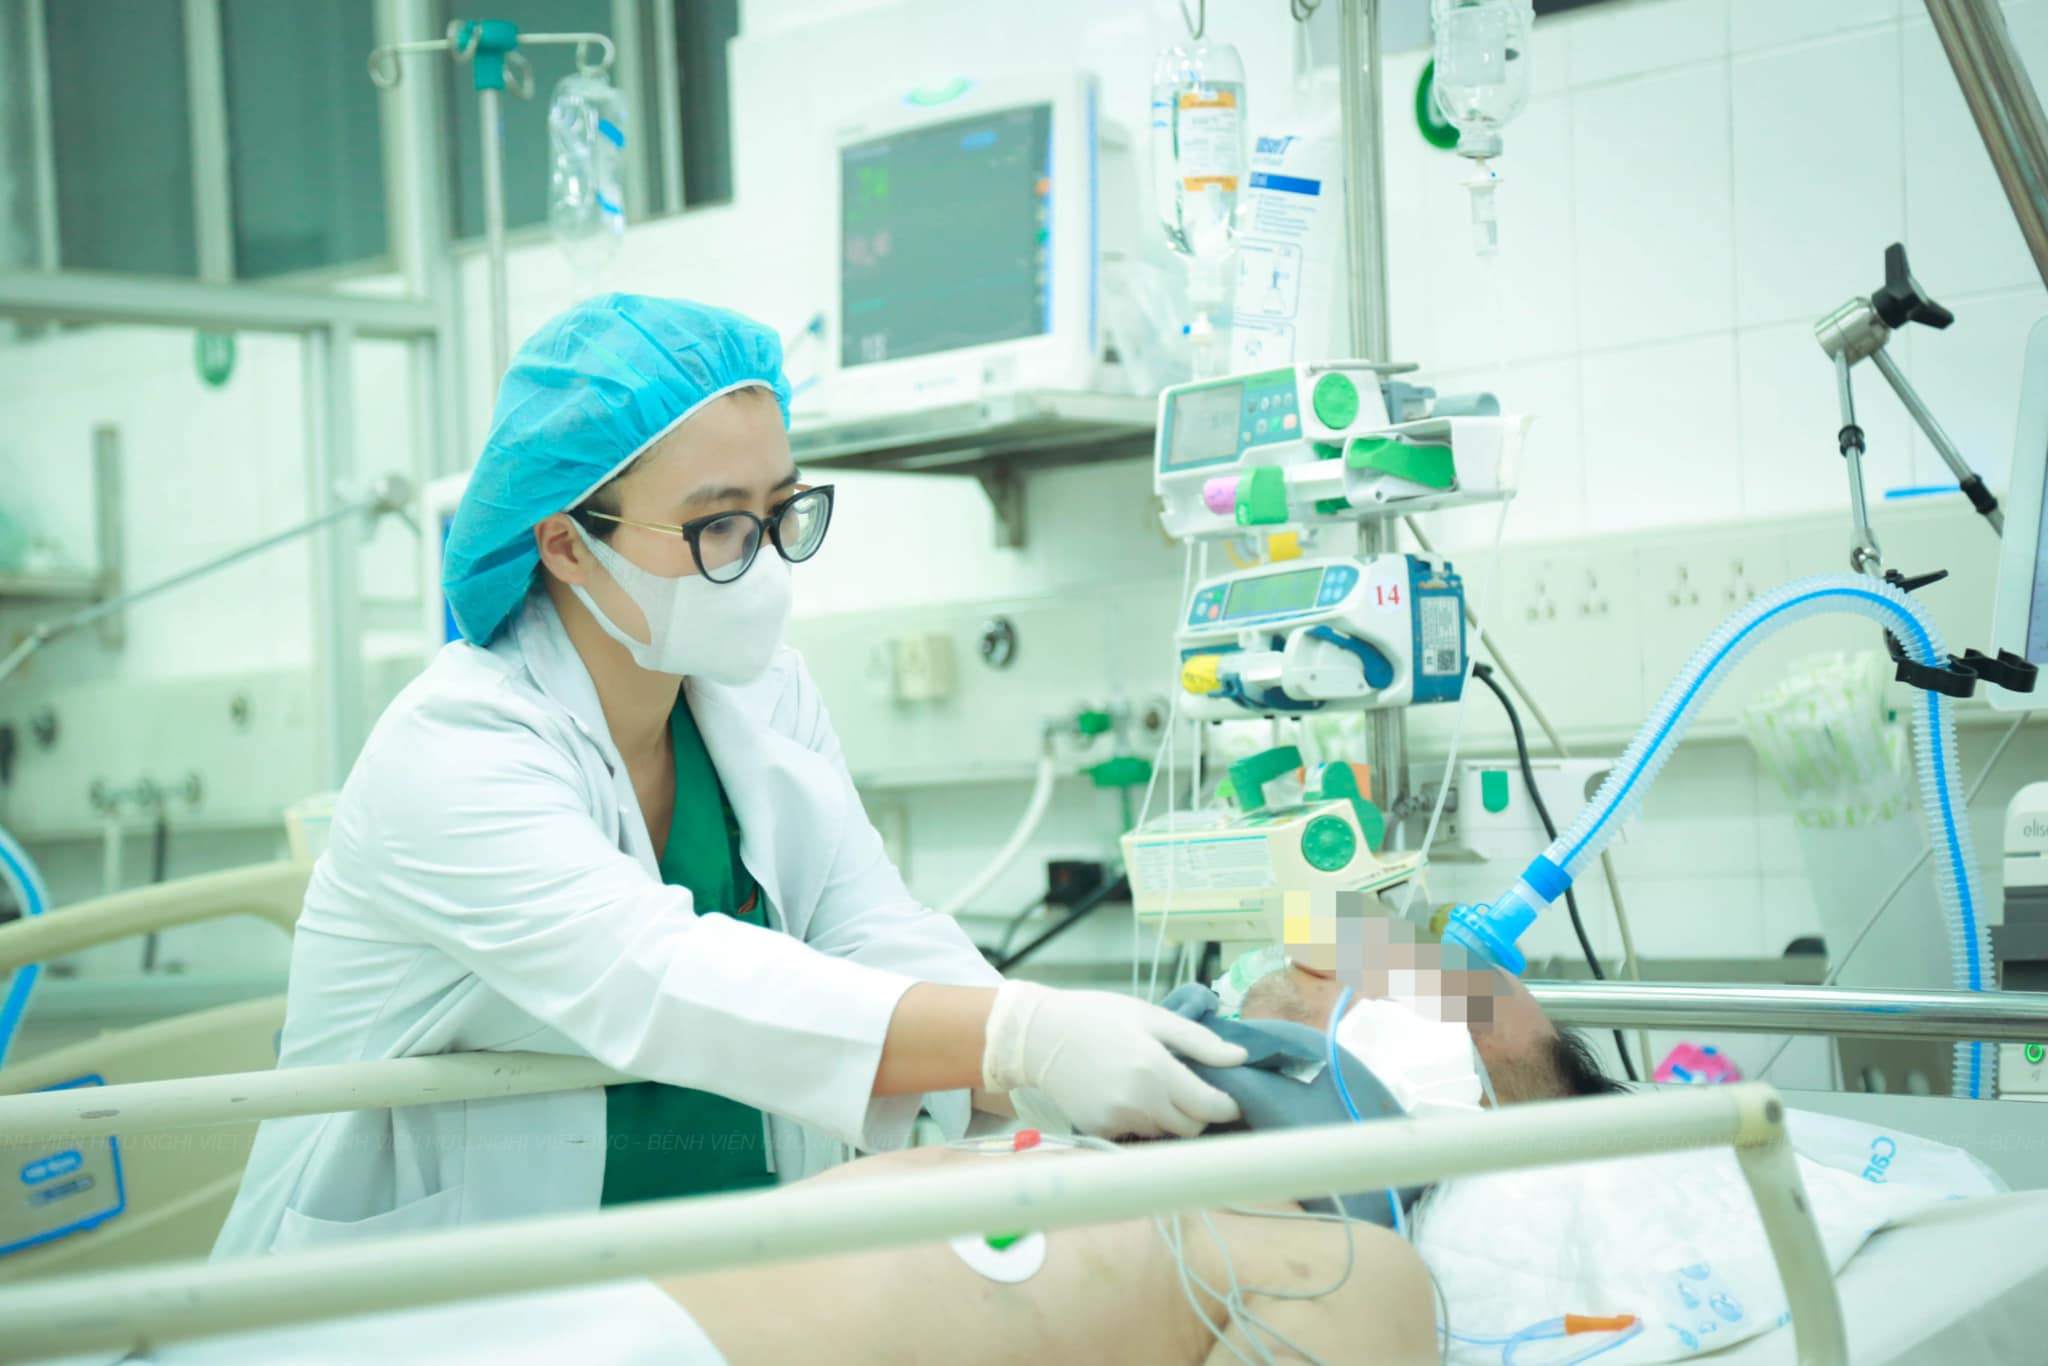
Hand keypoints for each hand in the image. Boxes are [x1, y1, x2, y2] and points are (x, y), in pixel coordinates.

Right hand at [981, 981, 1245, 1138]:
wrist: (1038, 1036)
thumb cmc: (1097, 1017)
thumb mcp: (1150, 1017)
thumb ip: (1198, 1040)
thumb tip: (1240, 1058)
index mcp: (1156, 1070)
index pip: (1210, 1108)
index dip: (1227, 1106)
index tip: (1230, 1098)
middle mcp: (1139, 1102)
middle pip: (1191, 1128)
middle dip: (1199, 1112)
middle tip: (1191, 1088)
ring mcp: (1117, 1120)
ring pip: (1163, 1132)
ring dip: (1169, 1117)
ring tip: (1153, 1086)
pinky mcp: (1100, 1130)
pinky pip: (1135, 1133)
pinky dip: (1140, 1119)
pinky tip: (1126, 1094)